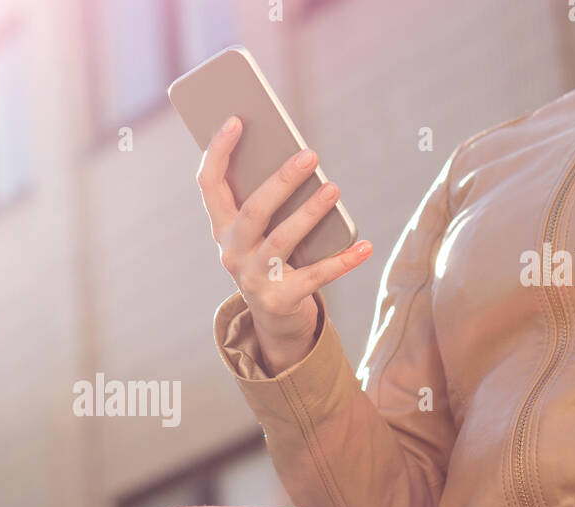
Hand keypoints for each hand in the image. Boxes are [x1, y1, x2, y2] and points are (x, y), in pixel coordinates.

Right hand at [197, 115, 372, 374]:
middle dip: (280, 182)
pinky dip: (342, 261)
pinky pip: (315, 277)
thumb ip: (269, 198)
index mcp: (221, 228)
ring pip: (282, 241)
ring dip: (310, 213)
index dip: (218, 152)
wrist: (274, 318)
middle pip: (253, 211)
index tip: (236, 119)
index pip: (209, 185)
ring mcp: (254, 279)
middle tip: (310, 155)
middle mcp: (231, 253)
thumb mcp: (262, 231)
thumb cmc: (272, 257)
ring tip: (334, 189)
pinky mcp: (280, 301)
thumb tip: (301, 158)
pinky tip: (365, 246)